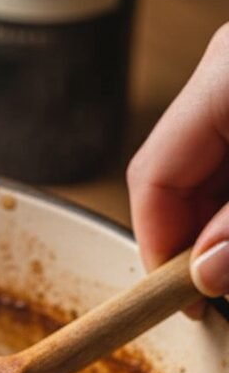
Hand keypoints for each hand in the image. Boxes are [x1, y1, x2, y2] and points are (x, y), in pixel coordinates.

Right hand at [128, 22, 228, 298]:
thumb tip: (206, 274)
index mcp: (222, 76)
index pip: (151, 177)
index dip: (157, 248)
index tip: (177, 298)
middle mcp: (222, 75)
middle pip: (171, 178)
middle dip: (186, 242)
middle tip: (207, 291)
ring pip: (199, 175)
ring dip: (210, 228)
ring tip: (227, 266)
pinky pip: (223, 163)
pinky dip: (227, 206)